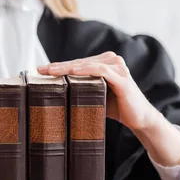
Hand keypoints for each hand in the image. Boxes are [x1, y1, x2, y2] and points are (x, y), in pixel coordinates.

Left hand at [37, 52, 159, 130]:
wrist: (139, 118)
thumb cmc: (117, 107)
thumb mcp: (97, 95)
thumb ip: (83, 88)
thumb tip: (57, 92)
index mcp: (105, 63)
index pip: (78, 63)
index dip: (59, 66)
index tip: (41, 70)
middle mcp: (112, 61)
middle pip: (80, 62)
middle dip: (59, 66)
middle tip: (40, 70)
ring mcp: (118, 68)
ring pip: (87, 65)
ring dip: (67, 67)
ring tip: (50, 72)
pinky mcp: (122, 78)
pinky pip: (101, 71)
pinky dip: (86, 71)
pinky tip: (72, 73)